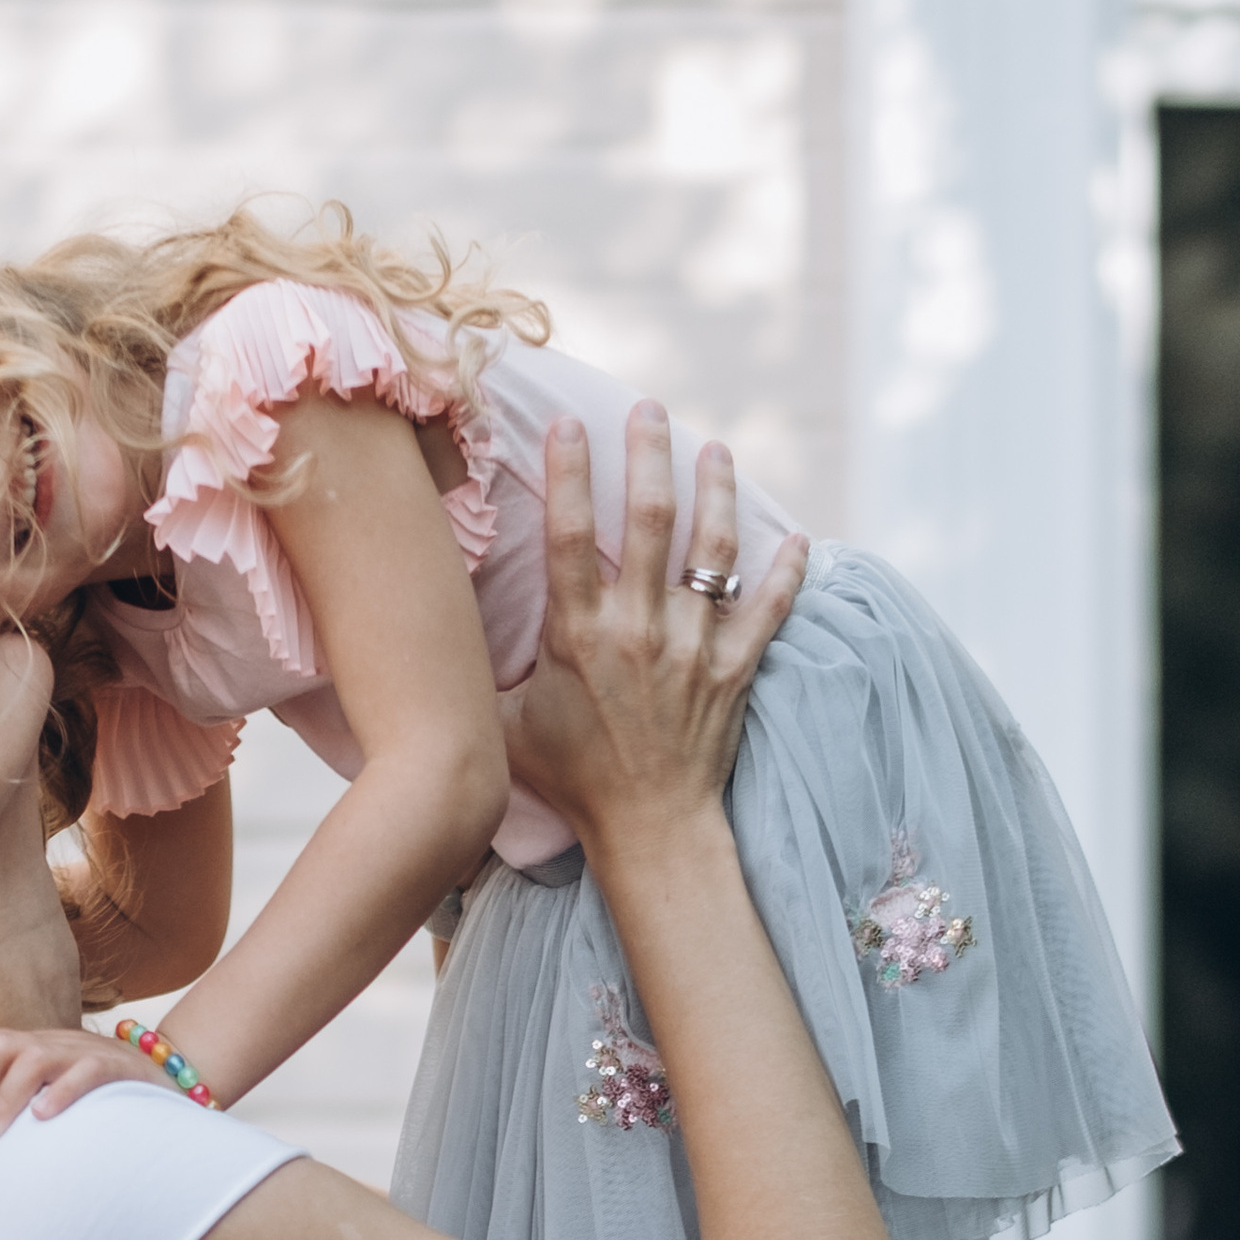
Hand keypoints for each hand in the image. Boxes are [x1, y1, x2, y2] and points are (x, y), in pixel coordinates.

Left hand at [0, 1025, 166, 1140]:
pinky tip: (43, 1117)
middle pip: (1, 1044)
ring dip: (6, 1098)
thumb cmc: (103, 1098)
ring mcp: (86, 1052)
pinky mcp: (119, 1067)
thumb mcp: (52, 1093)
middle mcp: (56, 1043)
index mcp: (36, 1046)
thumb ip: (11, 1099)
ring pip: (35, 1058)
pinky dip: (61, 1092)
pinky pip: (86, 1071)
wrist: (171, 1082)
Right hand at [510, 408, 806, 852]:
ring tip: (714, 450)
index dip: (569, 471)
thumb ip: (484, 674)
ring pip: (711, 550)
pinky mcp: (735, 670)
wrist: (648, 829)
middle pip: (647, 519)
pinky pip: (767, 610)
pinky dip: (786, 574)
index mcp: (580, 634)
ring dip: (715, 492)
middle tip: (649, 410)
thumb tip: (443, 634)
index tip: (571, 422)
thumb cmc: (571, 780)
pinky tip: (795, 539)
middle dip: (648, 454)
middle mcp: (639, 629)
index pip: (569, 534)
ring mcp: (693, 646)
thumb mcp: (507, 727)